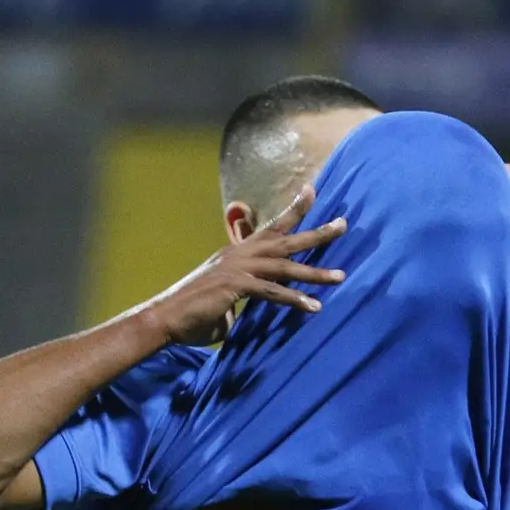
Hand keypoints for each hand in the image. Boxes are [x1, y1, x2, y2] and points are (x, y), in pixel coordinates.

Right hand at [154, 186, 347, 345]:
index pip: (270, 227)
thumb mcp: (224, 300)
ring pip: (285, 266)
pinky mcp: (236, 286)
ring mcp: (238, 268)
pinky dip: (294, 299)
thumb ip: (242, 298)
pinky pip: (272, 292)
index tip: (312, 191)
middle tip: (344, 224)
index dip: (292, 209)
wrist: (165, 318)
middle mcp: (240, 254)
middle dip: (317, 232)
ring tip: (340, 276)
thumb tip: (247, 309)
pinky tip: (314, 307)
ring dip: (315, 272)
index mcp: (237, 253)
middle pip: (285, 238)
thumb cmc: (192, 313)